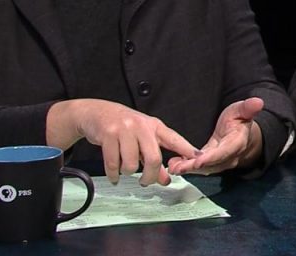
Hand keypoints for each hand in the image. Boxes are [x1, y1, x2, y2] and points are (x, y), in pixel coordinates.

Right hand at [46, 99, 198, 185]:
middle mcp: (141, 126)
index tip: (198, 158)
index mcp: (154, 126)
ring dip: (128, 172)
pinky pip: (113, 164)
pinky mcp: (108, 135)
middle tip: (146, 182)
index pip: (174, 139)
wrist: (98, 113)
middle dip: (150, 176)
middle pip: (154, 158)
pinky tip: (115, 175)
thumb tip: (166, 179)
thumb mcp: (143, 139)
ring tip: (125, 167)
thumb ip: (155, 159)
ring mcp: (124, 129)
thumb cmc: (124, 127)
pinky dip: (114, 175)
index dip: (186, 149)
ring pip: (132, 164)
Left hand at [167, 97, 264, 175]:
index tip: (199, 160)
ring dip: (188, 169)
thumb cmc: (240, 120)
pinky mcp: (211, 163)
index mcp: (237, 143)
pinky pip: (200, 167)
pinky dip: (187, 167)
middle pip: (212, 164)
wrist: (242, 135)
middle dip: (195, 167)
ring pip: (205, 168)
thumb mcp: (242, 110)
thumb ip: (248, 107)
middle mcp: (229, 156)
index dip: (212, 157)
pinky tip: (174, 166)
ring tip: (173, 167)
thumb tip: (259, 102)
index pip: (224, 152)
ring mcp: (220, 162)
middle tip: (178, 167)